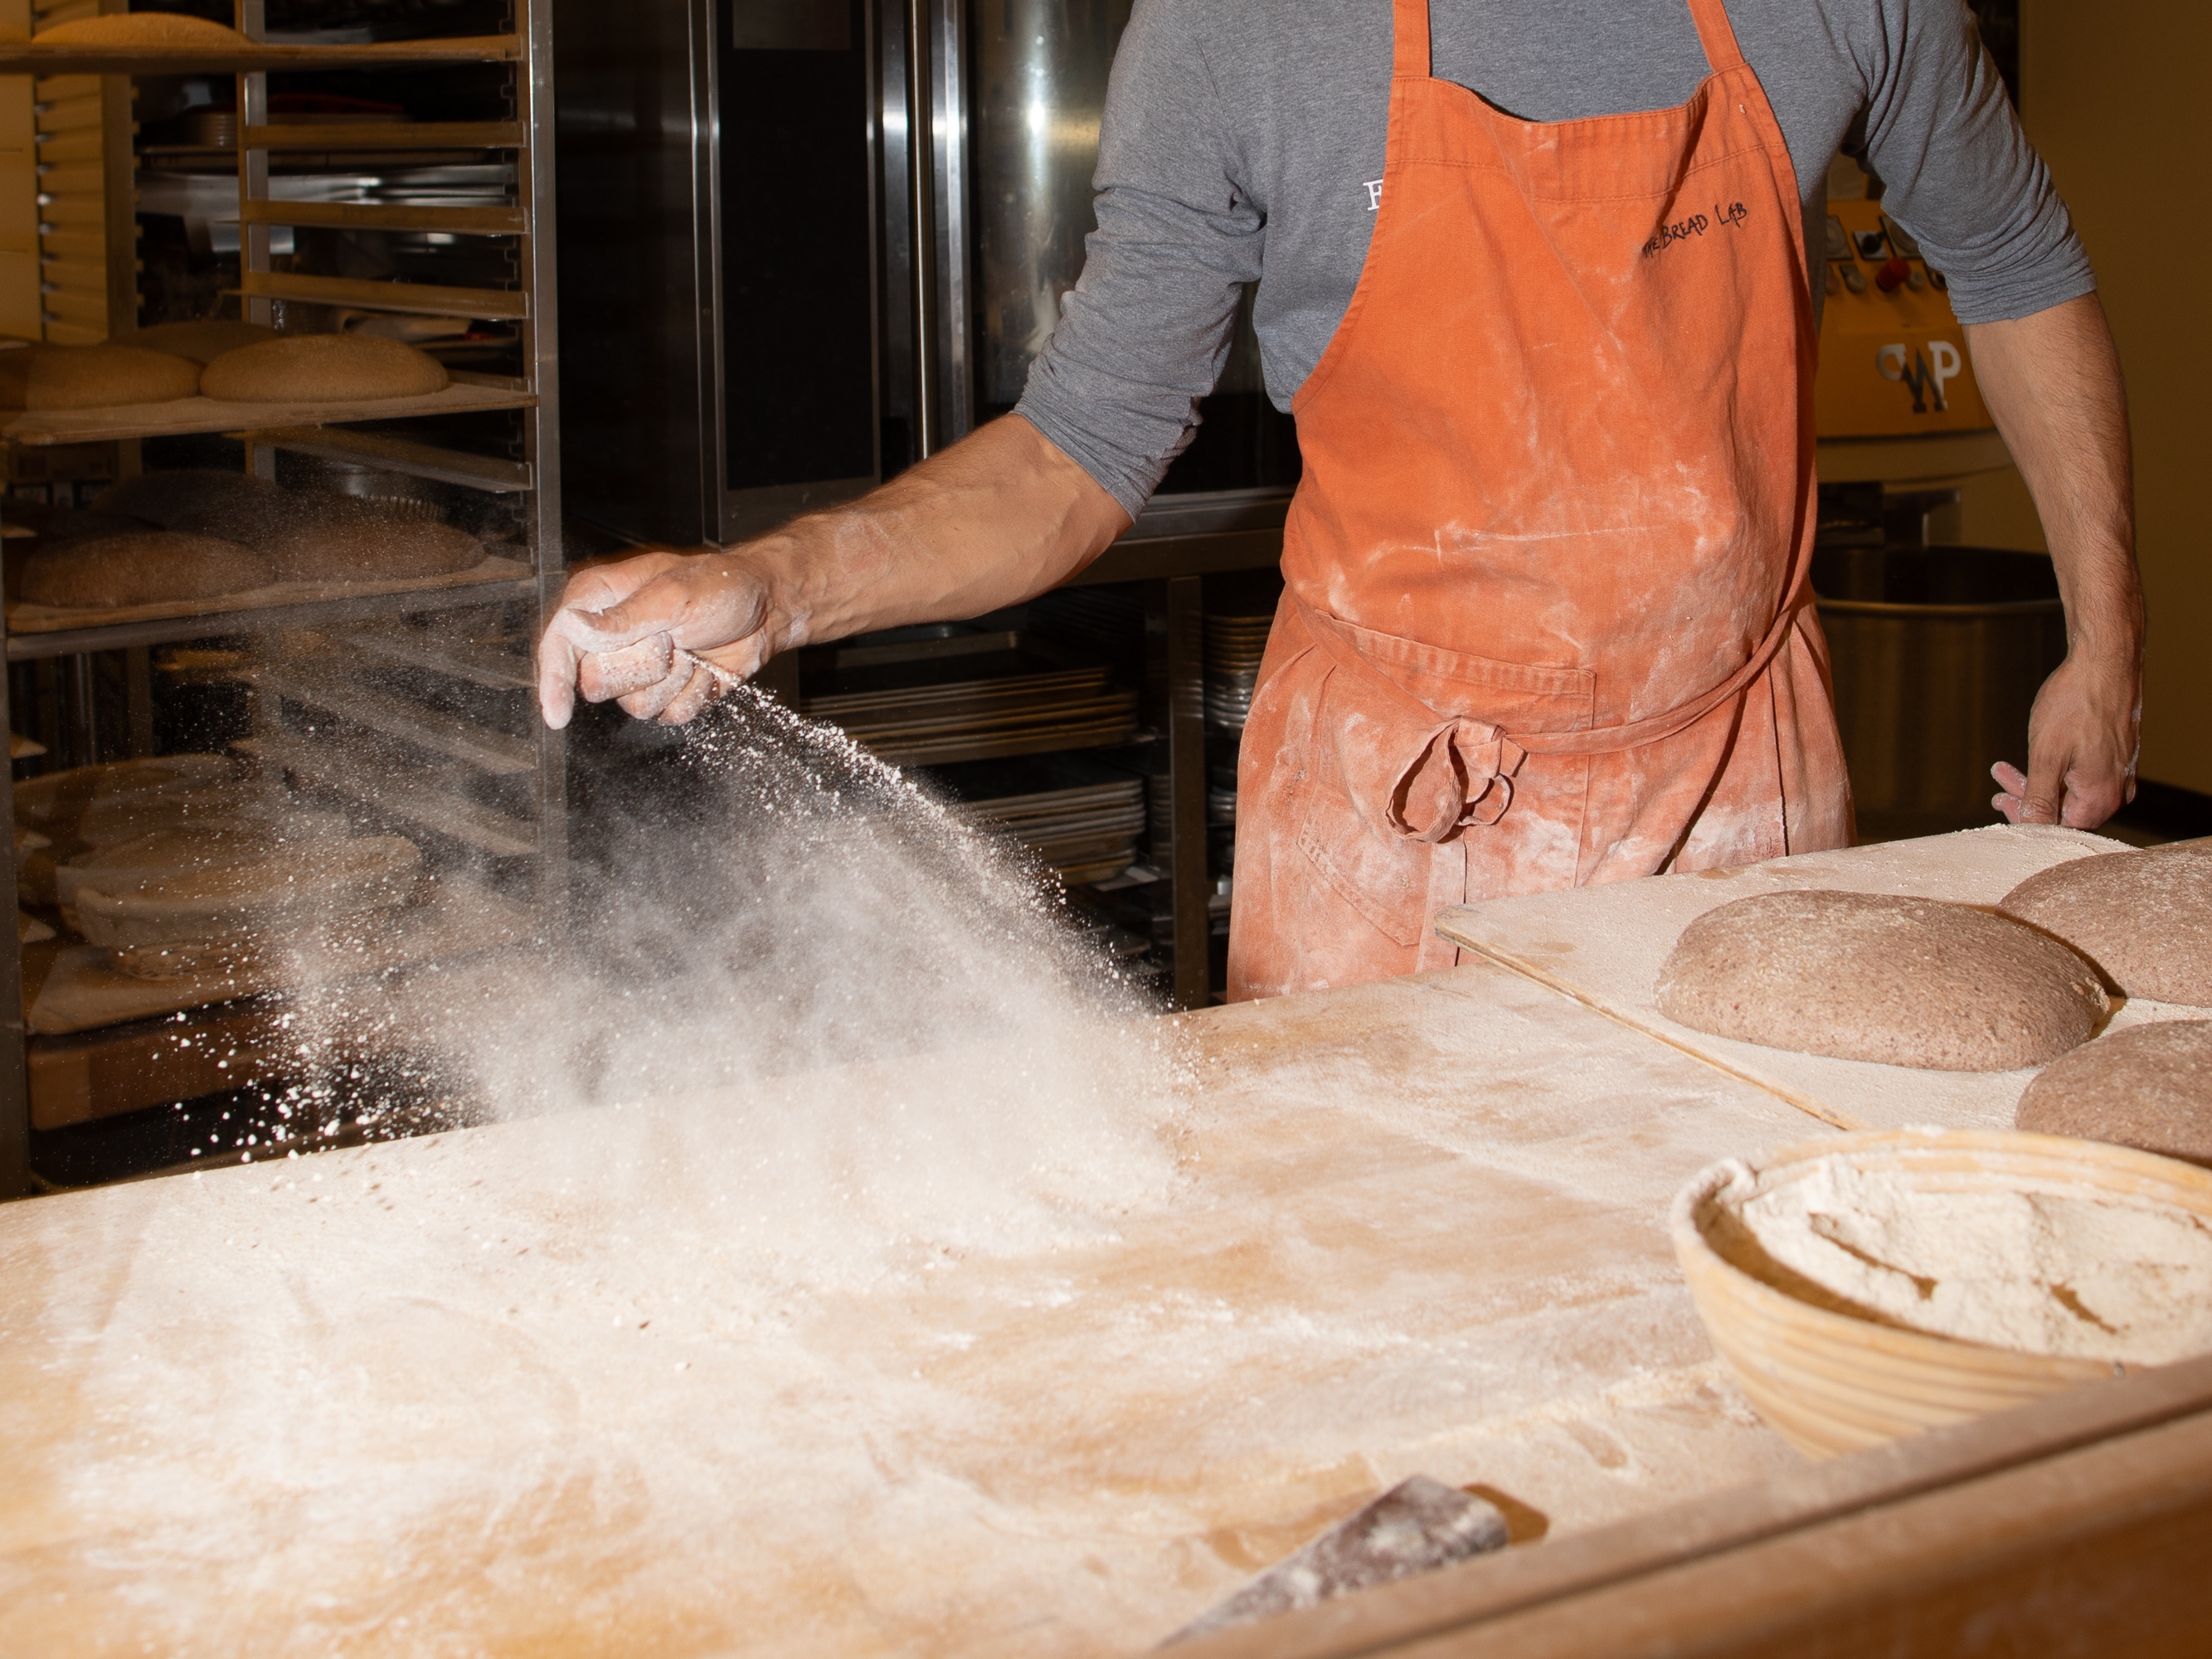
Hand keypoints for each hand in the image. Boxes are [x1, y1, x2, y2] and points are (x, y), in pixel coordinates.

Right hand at [536, 547, 780, 728]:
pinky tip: (705, 667)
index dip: (554, 680)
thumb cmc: (721, 586)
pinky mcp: (666, 694)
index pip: (559, 645)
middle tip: (670, 640)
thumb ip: (623, 618)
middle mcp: (613, 639)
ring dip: (674, 680)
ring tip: (691, 649)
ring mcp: (639, 671)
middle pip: (597, 684)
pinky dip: (694, 694)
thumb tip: (573, 625)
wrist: (766, 610)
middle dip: (641, 667)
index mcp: (600, 601)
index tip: (557, 713)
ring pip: (636, 705)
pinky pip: (669, 716)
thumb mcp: (673, 595)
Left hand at [1990, 650, 2140, 828]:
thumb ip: (2039, 799)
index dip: (2027, 821)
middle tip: (1998, 791)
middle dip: (2028, 801)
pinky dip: (2055, 769)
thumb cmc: (2076, 704)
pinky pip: (2082, 774)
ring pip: (2071, 791)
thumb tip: (2031, 829)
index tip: (2001, 805)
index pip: (2059, 829)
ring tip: (2003, 771)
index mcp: (2102, 798)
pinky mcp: (2116, 755)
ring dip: (2037, 783)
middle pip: (2066, 811)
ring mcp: (2119, 772)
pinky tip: (2032, 759)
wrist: (2104, 661)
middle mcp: (2117, 790)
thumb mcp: (2047, 757)